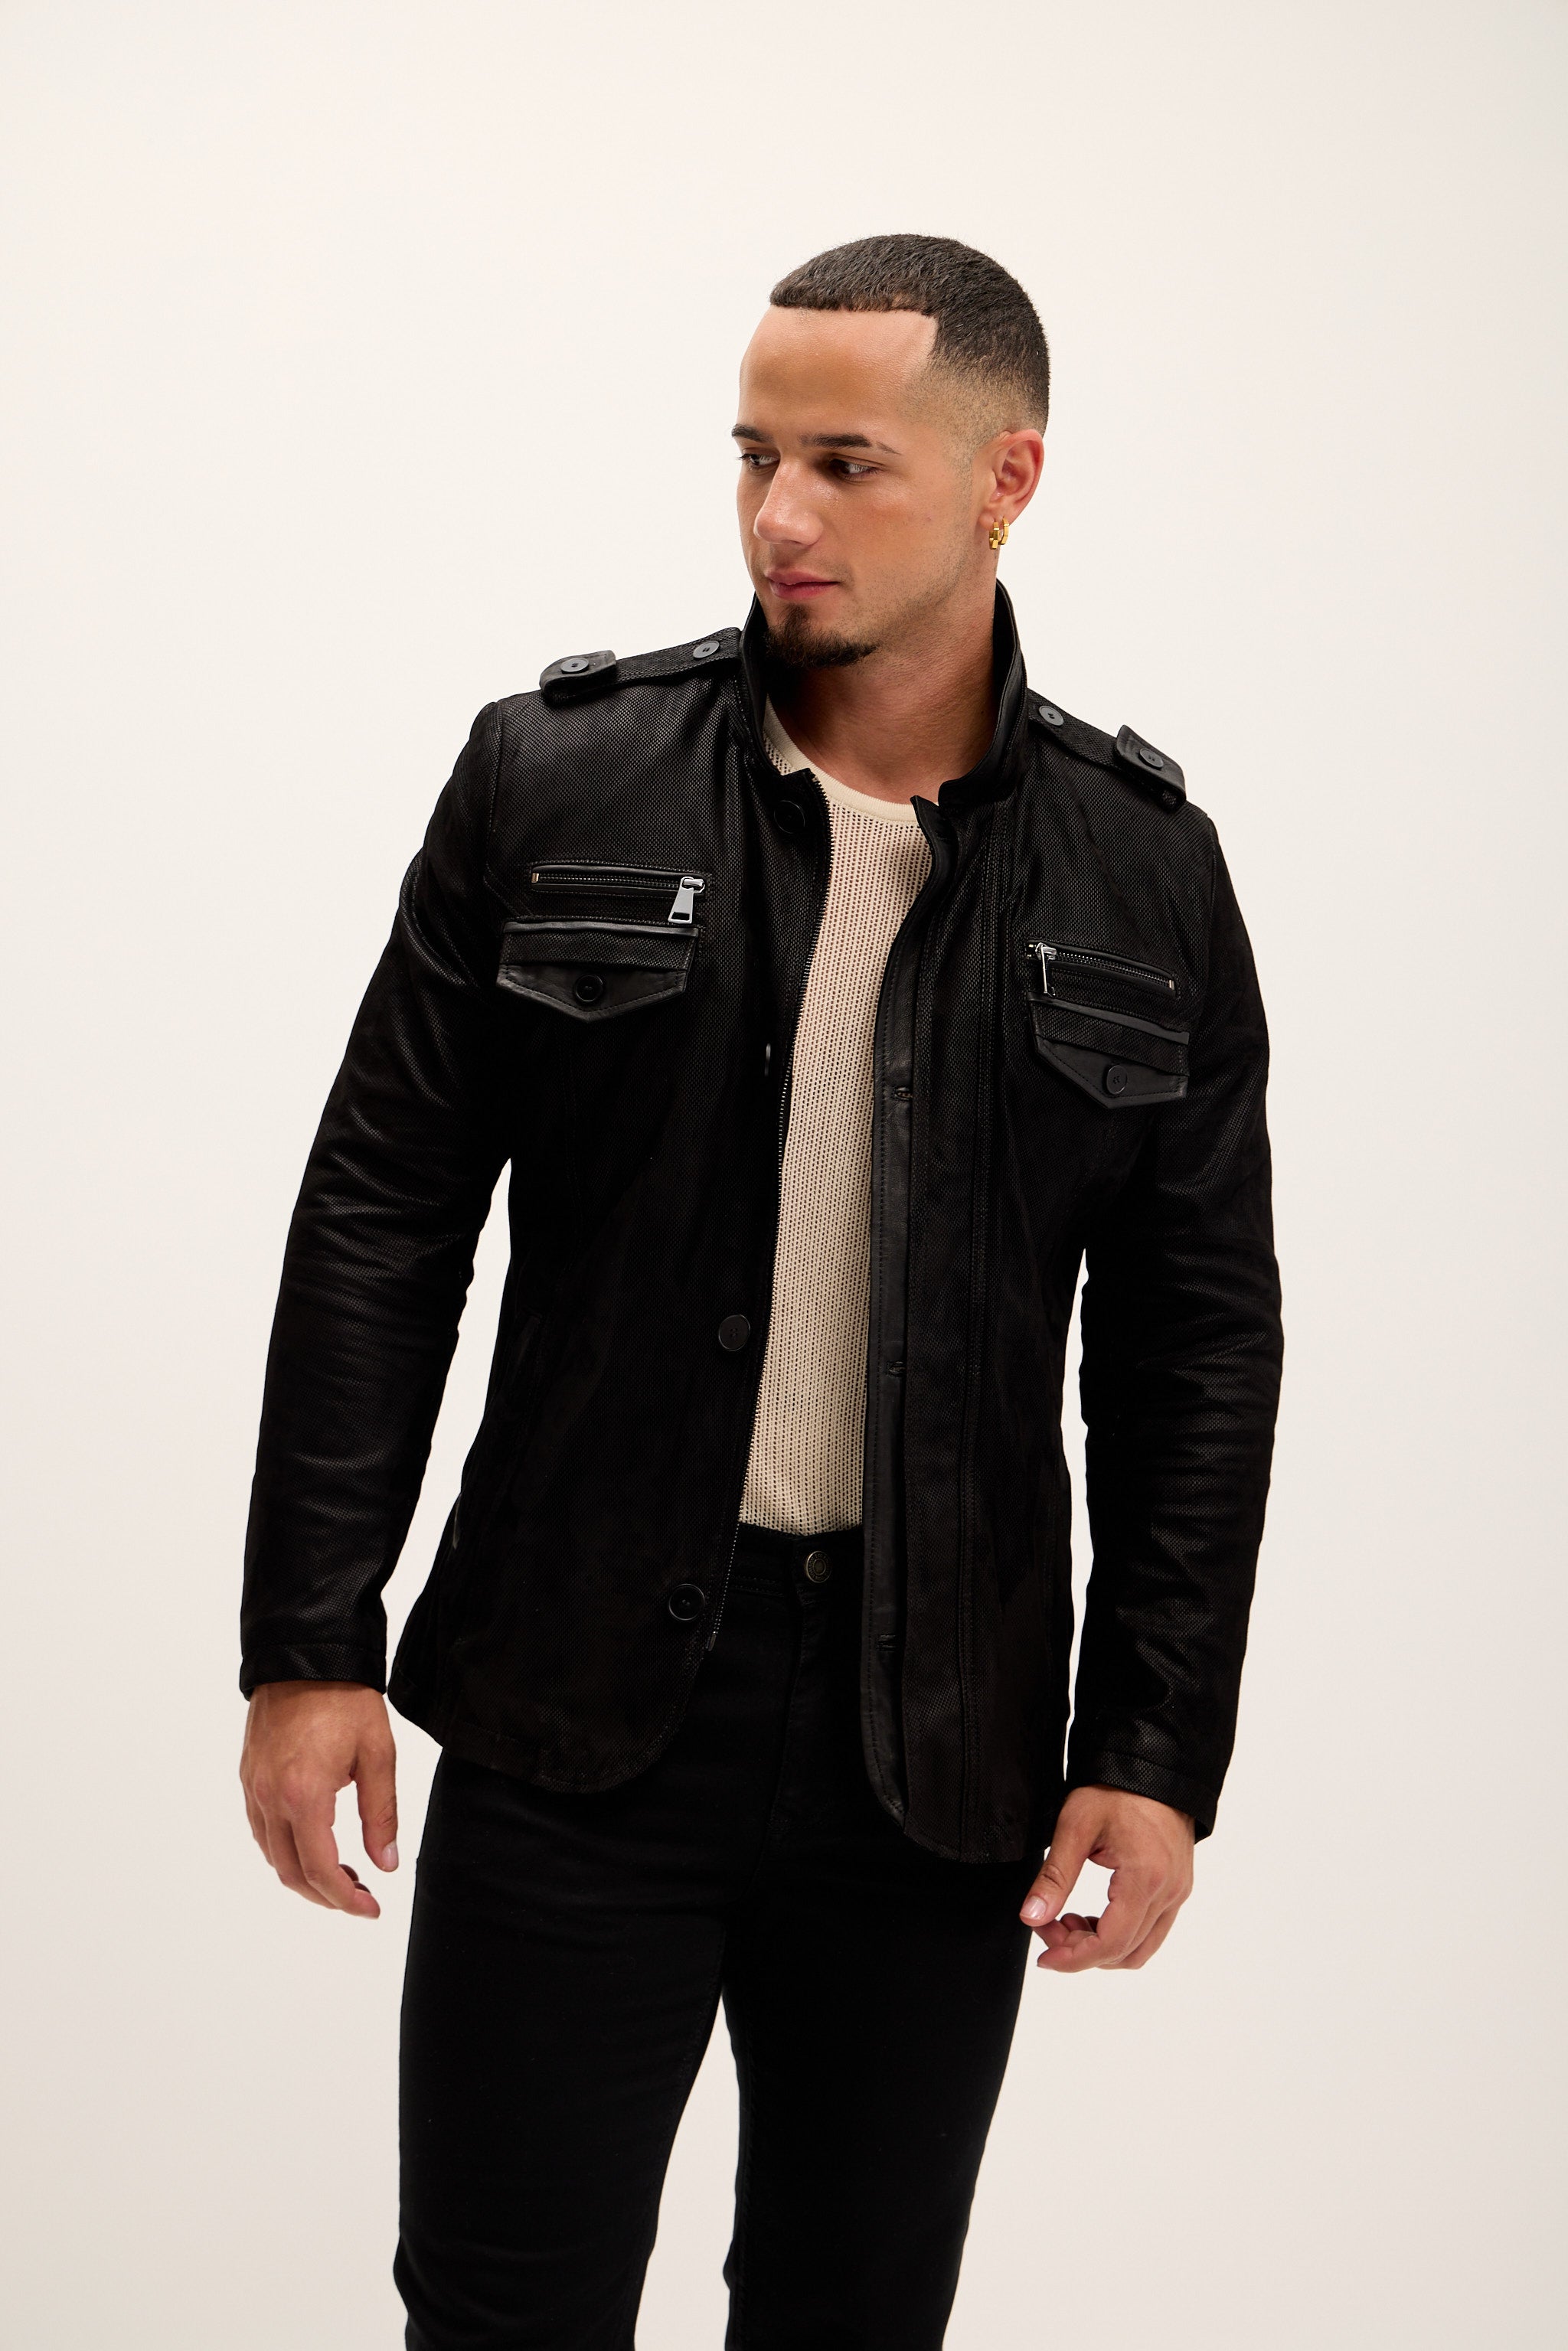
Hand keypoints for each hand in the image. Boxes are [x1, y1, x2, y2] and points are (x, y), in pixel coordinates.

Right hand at [240, 1681, 398, 1918]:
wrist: (306, 1655)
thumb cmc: (346, 1698)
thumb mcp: (378, 1755)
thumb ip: (381, 1815)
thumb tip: (385, 1864)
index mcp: (304, 1796)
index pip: (320, 1870)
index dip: (346, 1899)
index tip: (370, 1908)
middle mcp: (270, 1798)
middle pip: (290, 1873)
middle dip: (325, 1895)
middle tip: (359, 1897)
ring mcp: (253, 1788)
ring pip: (271, 1855)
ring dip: (303, 1875)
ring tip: (342, 1873)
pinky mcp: (248, 1776)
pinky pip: (261, 1830)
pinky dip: (285, 1850)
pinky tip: (313, 1843)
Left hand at [1020, 1784, 1193, 1971]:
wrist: (1154, 1766)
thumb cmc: (1116, 1789)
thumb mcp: (1076, 1825)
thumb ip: (1054, 1876)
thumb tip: (1031, 1917)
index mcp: (1146, 1879)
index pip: (1110, 1944)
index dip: (1074, 1958)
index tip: (1044, 1957)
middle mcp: (1169, 1893)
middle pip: (1125, 1952)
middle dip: (1081, 1952)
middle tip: (1048, 1929)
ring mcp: (1178, 1892)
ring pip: (1141, 1948)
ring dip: (1101, 1947)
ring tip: (1067, 1922)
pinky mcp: (1178, 1888)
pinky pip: (1151, 1931)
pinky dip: (1120, 1935)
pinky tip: (1092, 1915)